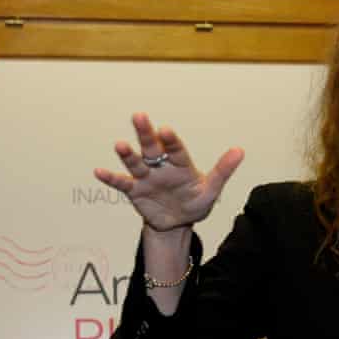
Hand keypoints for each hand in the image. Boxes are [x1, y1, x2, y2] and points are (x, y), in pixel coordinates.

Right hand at [93, 113, 243, 231]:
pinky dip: (111, 177)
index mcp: (181, 164)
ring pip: (136, 163)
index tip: (165, 130)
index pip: (176, 149)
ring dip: (127, 154)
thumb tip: (240, 151)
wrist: (178, 223)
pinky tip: (99, 171)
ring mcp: (146, 177)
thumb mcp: (211, 190)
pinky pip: (121, 183)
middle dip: (146, 134)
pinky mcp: (135, 190)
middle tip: (139, 116)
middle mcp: (161, 166)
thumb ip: (223, 171)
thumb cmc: (196, 202)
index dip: (171, 140)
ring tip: (119, 145)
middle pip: (152, 148)